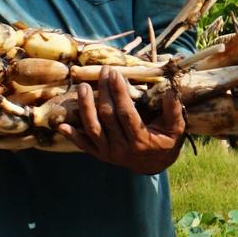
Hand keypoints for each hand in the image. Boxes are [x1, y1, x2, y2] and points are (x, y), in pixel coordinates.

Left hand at [57, 68, 184, 173]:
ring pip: (93, 129)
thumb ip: (173, 110)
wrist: (155, 165)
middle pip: (107, 117)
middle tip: (102, 72)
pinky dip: (73, 136)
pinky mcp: (101, 156)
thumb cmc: (166, 141)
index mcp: (141, 140)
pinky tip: (61, 125)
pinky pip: (84, 146)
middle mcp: (123, 149)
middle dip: (104, 92)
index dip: (119, 93)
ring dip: (85, 108)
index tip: (114, 73)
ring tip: (82, 87)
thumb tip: (170, 91)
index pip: (126, 113)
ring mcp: (110, 154)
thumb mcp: (175, 128)